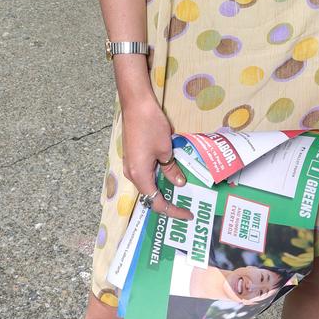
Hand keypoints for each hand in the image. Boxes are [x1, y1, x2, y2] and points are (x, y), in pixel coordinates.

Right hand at [121, 95, 192, 220]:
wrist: (136, 104)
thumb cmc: (150, 126)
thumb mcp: (166, 149)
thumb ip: (171, 169)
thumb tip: (179, 183)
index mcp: (139, 175)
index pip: (156, 202)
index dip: (173, 211)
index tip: (188, 214)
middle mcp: (131, 173)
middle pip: (150, 195)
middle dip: (168, 202)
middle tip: (187, 205)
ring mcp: (130, 164)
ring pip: (148, 183)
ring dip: (163, 188)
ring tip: (181, 192)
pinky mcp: (133, 155)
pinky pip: (146, 173)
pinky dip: (158, 177)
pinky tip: (171, 173)